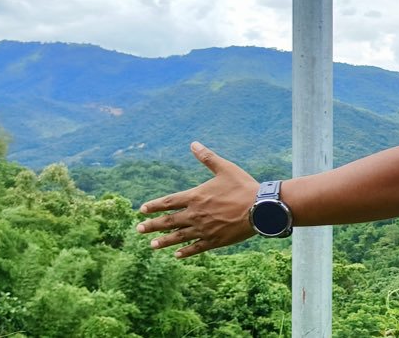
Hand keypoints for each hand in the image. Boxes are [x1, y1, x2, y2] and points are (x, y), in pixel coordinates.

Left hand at [135, 142, 259, 257]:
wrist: (260, 207)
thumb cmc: (243, 186)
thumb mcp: (225, 169)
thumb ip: (207, 158)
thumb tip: (194, 144)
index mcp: (196, 197)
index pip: (169, 202)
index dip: (154, 206)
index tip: (142, 210)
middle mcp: (195, 214)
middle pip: (168, 221)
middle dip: (152, 225)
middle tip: (138, 229)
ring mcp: (204, 229)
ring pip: (179, 236)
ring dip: (164, 241)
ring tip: (151, 245)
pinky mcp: (215, 240)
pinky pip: (196, 247)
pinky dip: (186, 251)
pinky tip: (177, 255)